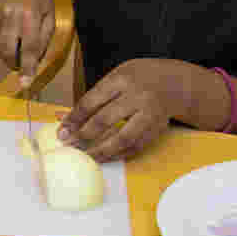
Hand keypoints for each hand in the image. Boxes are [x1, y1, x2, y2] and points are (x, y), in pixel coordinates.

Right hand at [0, 0, 53, 85]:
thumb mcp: (49, 13)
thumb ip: (44, 38)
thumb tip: (34, 61)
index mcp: (30, 15)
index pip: (28, 47)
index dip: (27, 67)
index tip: (25, 84)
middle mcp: (9, 16)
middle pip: (7, 51)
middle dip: (14, 63)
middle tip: (21, 65)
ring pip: (1, 46)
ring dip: (10, 48)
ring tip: (20, 31)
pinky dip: (4, 37)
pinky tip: (10, 22)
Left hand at [59, 58, 186, 161]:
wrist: (174, 82)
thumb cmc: (137, 79)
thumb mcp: (114, 78)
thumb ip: (92, 97)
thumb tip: (63, 117)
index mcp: (122, 80)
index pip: (92, 101)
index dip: (74, 118)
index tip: (62, 130)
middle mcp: (137, 96)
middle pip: (105, 120)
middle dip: (84, 135)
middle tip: (69, 144)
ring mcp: (150, 114)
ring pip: (123, 138)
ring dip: (102, 150)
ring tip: (86, 156)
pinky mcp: (158, 129)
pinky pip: (136, 147)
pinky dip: (119, 154)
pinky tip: (106, 157)